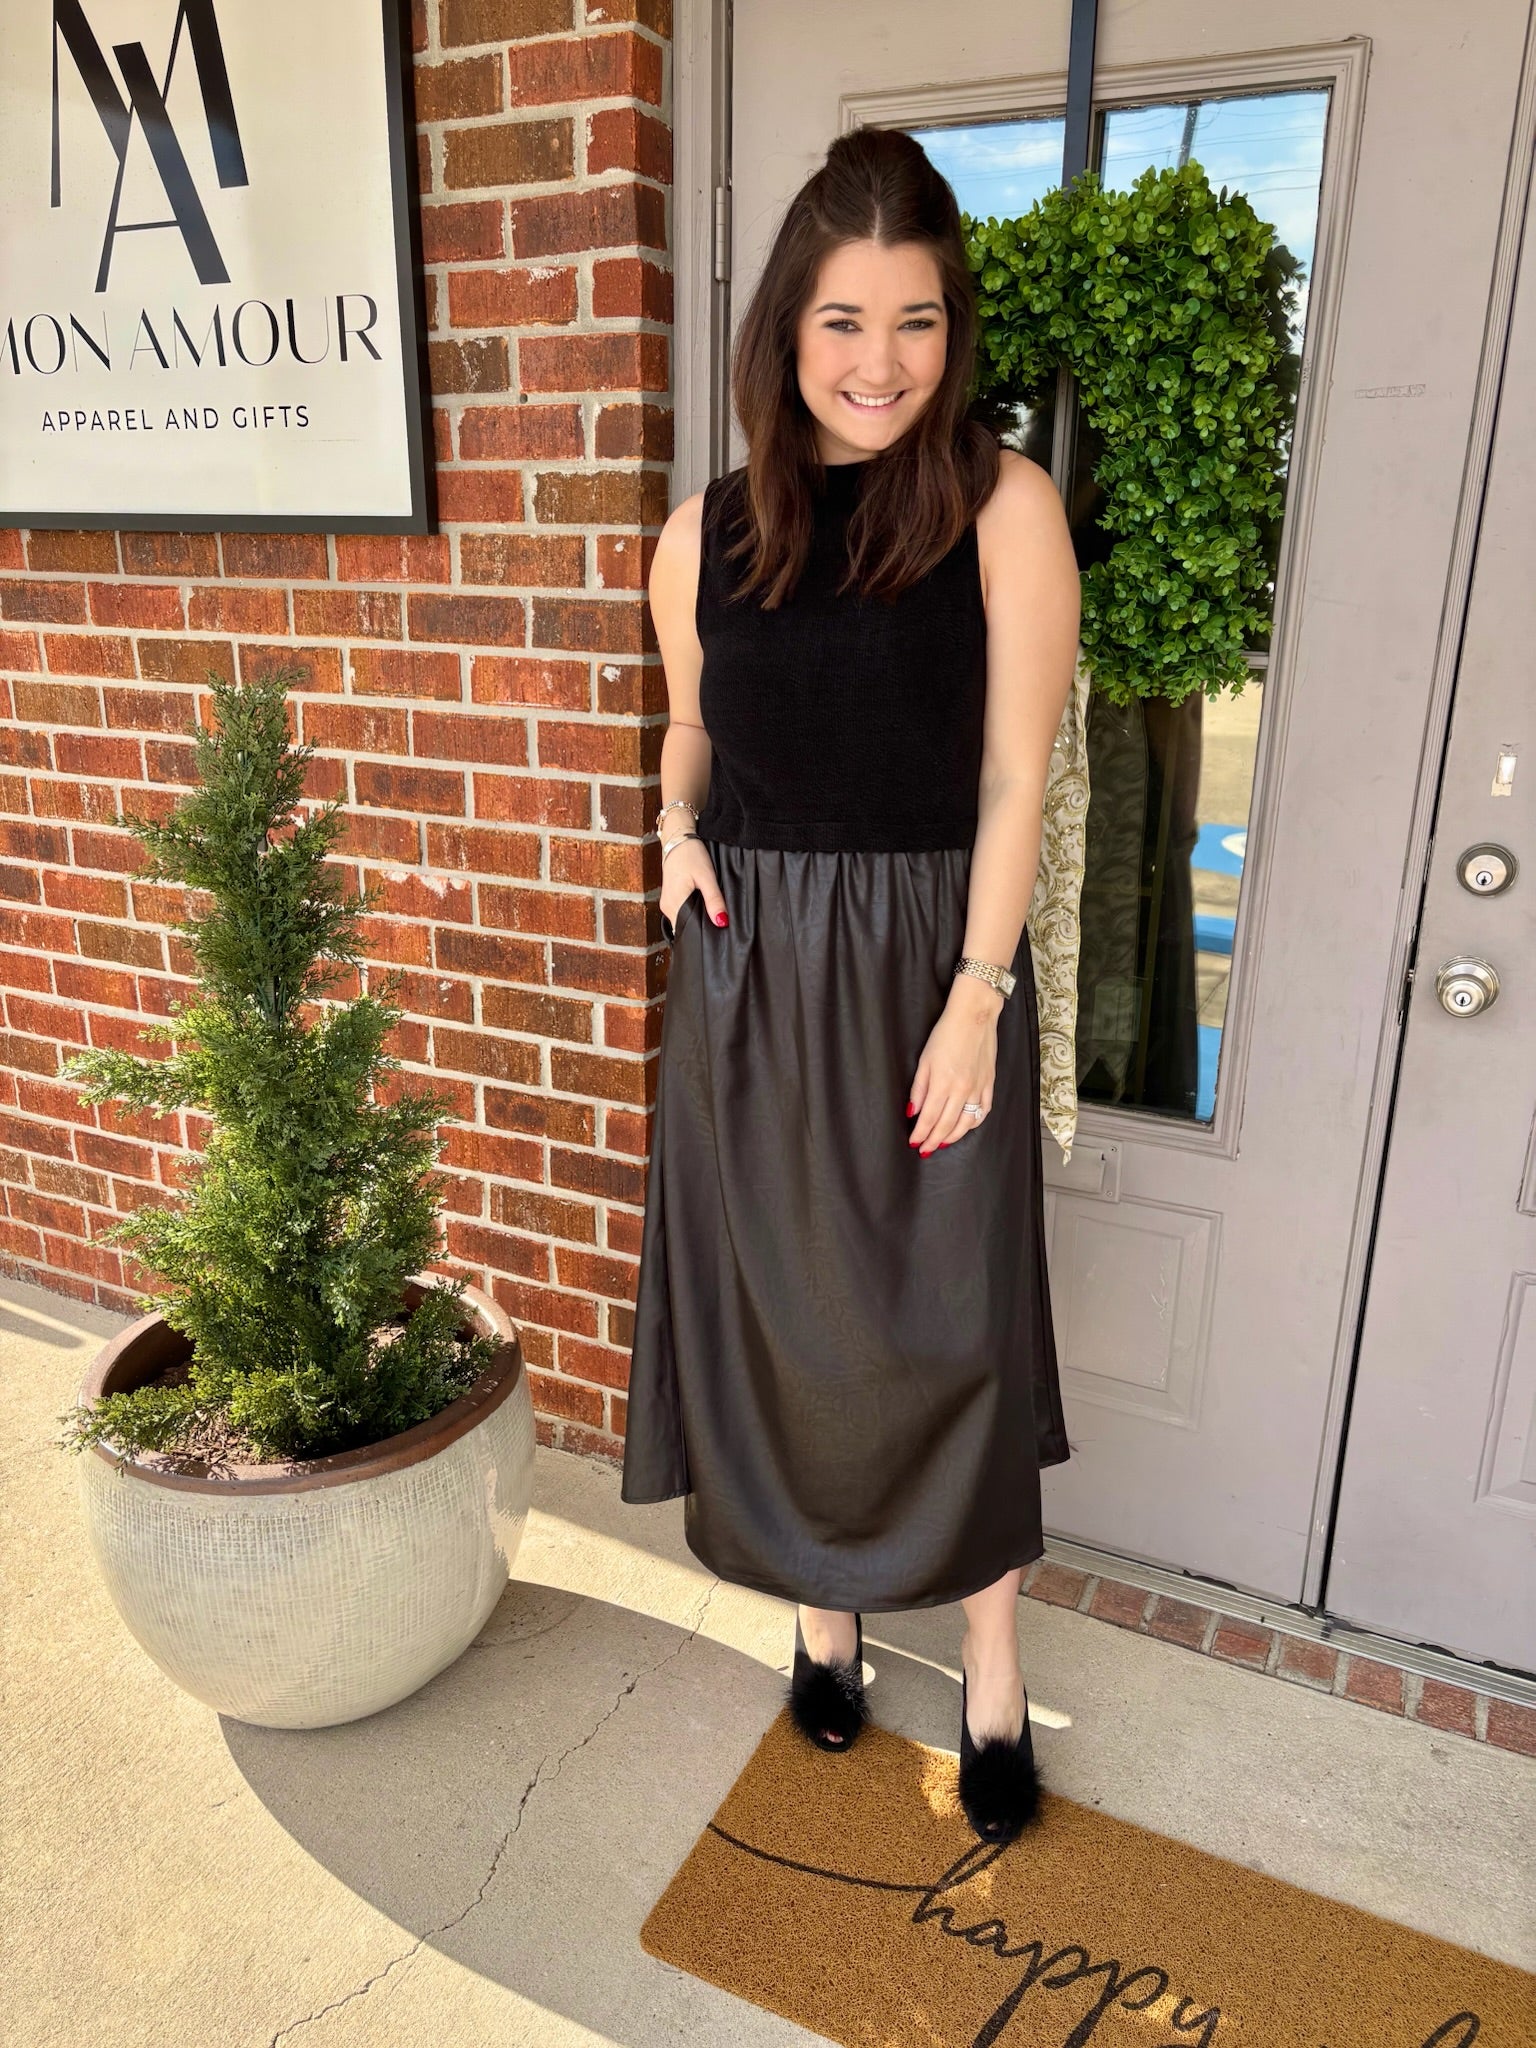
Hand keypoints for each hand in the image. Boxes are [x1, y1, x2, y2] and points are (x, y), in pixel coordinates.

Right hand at [661, 839, 727, 930]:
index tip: (716, 932)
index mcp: (674, 903)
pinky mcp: (669, 898)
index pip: (687, 930)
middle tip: (717, 921)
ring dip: (695, 919)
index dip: (702, 933)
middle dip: (700, 927)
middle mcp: (667, 906)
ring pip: (682, 920)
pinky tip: (700, 904)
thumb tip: (721, 922)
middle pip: (684, 926)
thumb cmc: (691, 855)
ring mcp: (666, 903)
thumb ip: (714, 900)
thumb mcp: (706, 877)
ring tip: (709, 911)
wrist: (678, 840)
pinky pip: (680, 912)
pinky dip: (690, 911)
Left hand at [906, 976, 1002, 1153]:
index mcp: (943, 1083)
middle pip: (946, 1125)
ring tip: (942, 1142)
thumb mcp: (924, 1060)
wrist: (974, 1016)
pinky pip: (984, 1111)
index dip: (920, 1134)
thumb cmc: (946, 1034)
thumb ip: (918, 1088)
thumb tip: (912, 1111)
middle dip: (933, 1140)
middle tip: (925, 1149)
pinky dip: (973, 1123)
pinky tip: (965, 1127)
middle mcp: (962, 1090)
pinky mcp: (989, 1083)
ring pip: (966, 1123)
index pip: (929, 1118)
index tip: (914, 1143)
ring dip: (952, 1137)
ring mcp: (978, 1088)